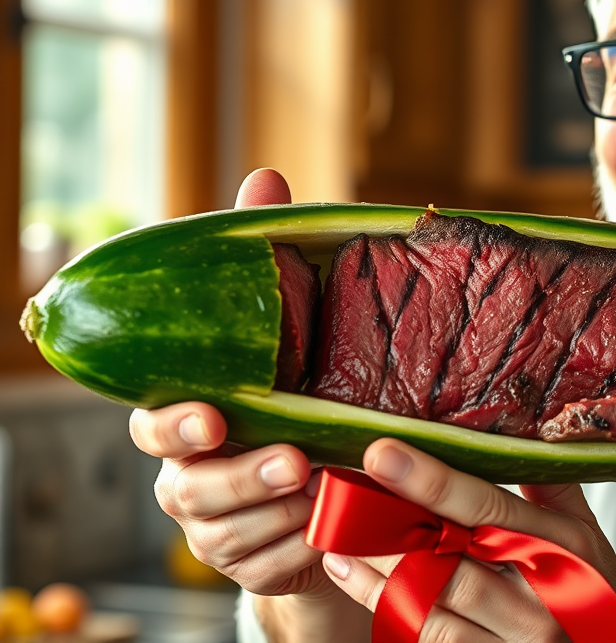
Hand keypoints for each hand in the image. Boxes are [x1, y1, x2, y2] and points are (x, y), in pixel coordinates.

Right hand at [129, 169, 370, 640]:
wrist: (320, 480)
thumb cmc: (292, 394)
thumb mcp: (287, 328)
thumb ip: (269, 259)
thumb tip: (266, 177)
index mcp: (188, 418)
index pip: (155, 423)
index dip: (176, 423)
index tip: (212, 416)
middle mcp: (191, 474)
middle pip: (191, 486)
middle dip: (240, 475)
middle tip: (292, 459)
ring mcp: (218, 525)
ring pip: (232, 531)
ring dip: (280, 513)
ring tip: (327, 490)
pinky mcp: (253, 563)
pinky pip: (270, 564)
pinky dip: (302, 546)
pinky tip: (334, 526)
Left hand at [321, 438, 615, 642]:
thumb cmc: (595, 592)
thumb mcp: (587, 534)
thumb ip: (549, 486)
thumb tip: (513, 430)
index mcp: (561, 548)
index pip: (485, 509)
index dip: (430, 481)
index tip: (381, 453)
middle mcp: (537, 599)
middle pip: (446, 557)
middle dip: (386, 525)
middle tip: (340, 493)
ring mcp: (511, 640)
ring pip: (427, 601)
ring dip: (373, 567)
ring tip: (332, 533)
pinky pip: (425, 636)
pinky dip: (381, 603)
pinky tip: (350, 573)